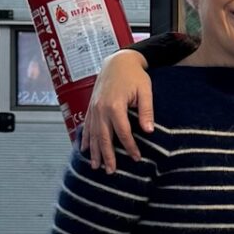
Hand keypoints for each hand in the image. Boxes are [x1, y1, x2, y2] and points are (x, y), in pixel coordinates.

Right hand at [82, 51, 152, 168]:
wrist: (118, 61)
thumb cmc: (134, 75)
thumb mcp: (145, 90)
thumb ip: (146, 111)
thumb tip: (149, 131)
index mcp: (115, 106)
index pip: (123, 133)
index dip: (130, 147)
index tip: (136, 158)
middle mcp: (101, 109)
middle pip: (104, 138)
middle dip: (107, 156)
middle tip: (111, 172)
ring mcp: (94, 108)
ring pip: (93, 134)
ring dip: (94, 151)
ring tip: (96, 167)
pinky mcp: (91, 106)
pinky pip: (87, 126)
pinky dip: (85, 139)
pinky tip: (85, 150)